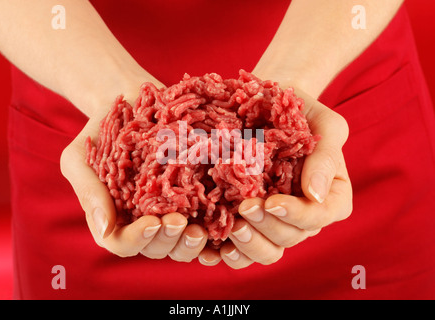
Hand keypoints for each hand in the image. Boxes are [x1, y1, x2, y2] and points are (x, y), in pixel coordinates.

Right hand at [60, 82, 208, 260]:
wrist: (130, 100)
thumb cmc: (101, 131)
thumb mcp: (79, 158)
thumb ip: (88, 192)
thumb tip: (105, 229)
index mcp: (114, 217)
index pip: (122, 243)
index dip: (137, 240)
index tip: (152, 223)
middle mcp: (143, 219)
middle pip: (157, 248)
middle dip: (169, 241)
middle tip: (180, 222)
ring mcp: (170, 209)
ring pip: (181, 242)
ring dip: (191, 242)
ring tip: (200, 229)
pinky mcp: (192, 195)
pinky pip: (205, 220)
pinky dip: (213, 226)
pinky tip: (220, 218)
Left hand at [199, 88, 352, 268]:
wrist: (263, 103)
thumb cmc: (297, 112)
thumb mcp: (322, 122)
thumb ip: (326, 155)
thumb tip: (315, 194)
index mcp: (328, 196)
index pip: (319, 216)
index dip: (298, 215)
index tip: (273, 202)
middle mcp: (302, 214)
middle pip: (290, 236)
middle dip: (268, 226)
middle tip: (245, 207)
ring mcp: (273, 220)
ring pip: (267, 251)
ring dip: (249, 245)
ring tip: (232, 228)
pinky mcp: (247, 222)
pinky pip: (241, 250)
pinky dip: (228, 253)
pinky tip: (212, 248)